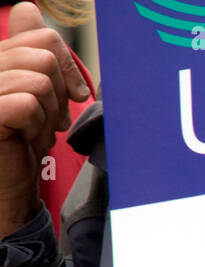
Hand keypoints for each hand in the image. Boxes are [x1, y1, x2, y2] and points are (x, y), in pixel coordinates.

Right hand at [0, 2, 89, 234]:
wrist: (8, 188)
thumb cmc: (21, 142)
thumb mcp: (35, 92)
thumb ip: (33, 52)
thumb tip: (30, 10)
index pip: (42, 36)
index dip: (67, 66)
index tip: (73, 95)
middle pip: (44, 56)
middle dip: (58, 94)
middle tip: (48, 121)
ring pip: (39, 80)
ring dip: (48, 113)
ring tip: (33, 131)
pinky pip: (28, 102)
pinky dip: (37, 125)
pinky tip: (24, 138)